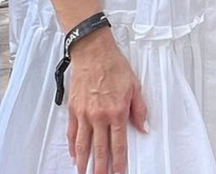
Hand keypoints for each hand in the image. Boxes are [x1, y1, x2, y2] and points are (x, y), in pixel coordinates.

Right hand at [66, 28, 148, 173]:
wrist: (93, 53)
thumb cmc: (114, 66)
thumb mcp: (135, 87)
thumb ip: (139, 110)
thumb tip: (144, 128)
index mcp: (117, 111)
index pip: (118, 144)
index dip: (119, 161)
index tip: (120, 172)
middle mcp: (99, 116)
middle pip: (100, 149)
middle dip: (101, 168)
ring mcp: (84, 114)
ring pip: (83, 145)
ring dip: (84, 162)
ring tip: (85, 173)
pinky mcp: (73, 110)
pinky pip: (72, 133)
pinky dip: (73, 147)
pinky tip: (75, 155)